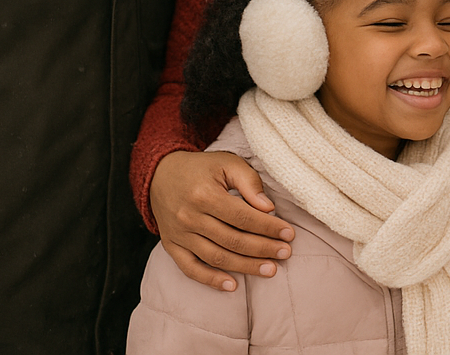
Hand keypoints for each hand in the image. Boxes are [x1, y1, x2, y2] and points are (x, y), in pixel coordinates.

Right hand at [151, 150, 294, 291]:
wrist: (161, 175)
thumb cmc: (201, 169)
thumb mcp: (227, 163)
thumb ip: (249, 181)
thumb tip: (268, 207)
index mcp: (205, 195)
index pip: (243, 217)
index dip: (268, 227)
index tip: (288, 234)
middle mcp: (190, 217)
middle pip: (232, 240)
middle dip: (263, 249)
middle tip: (285, 253)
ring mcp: (179, 235)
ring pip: (217, 257)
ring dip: (245, 266)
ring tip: (270, 269)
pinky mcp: (172, 246)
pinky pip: (191, 269)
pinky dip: (211, 280)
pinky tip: (233, 286)